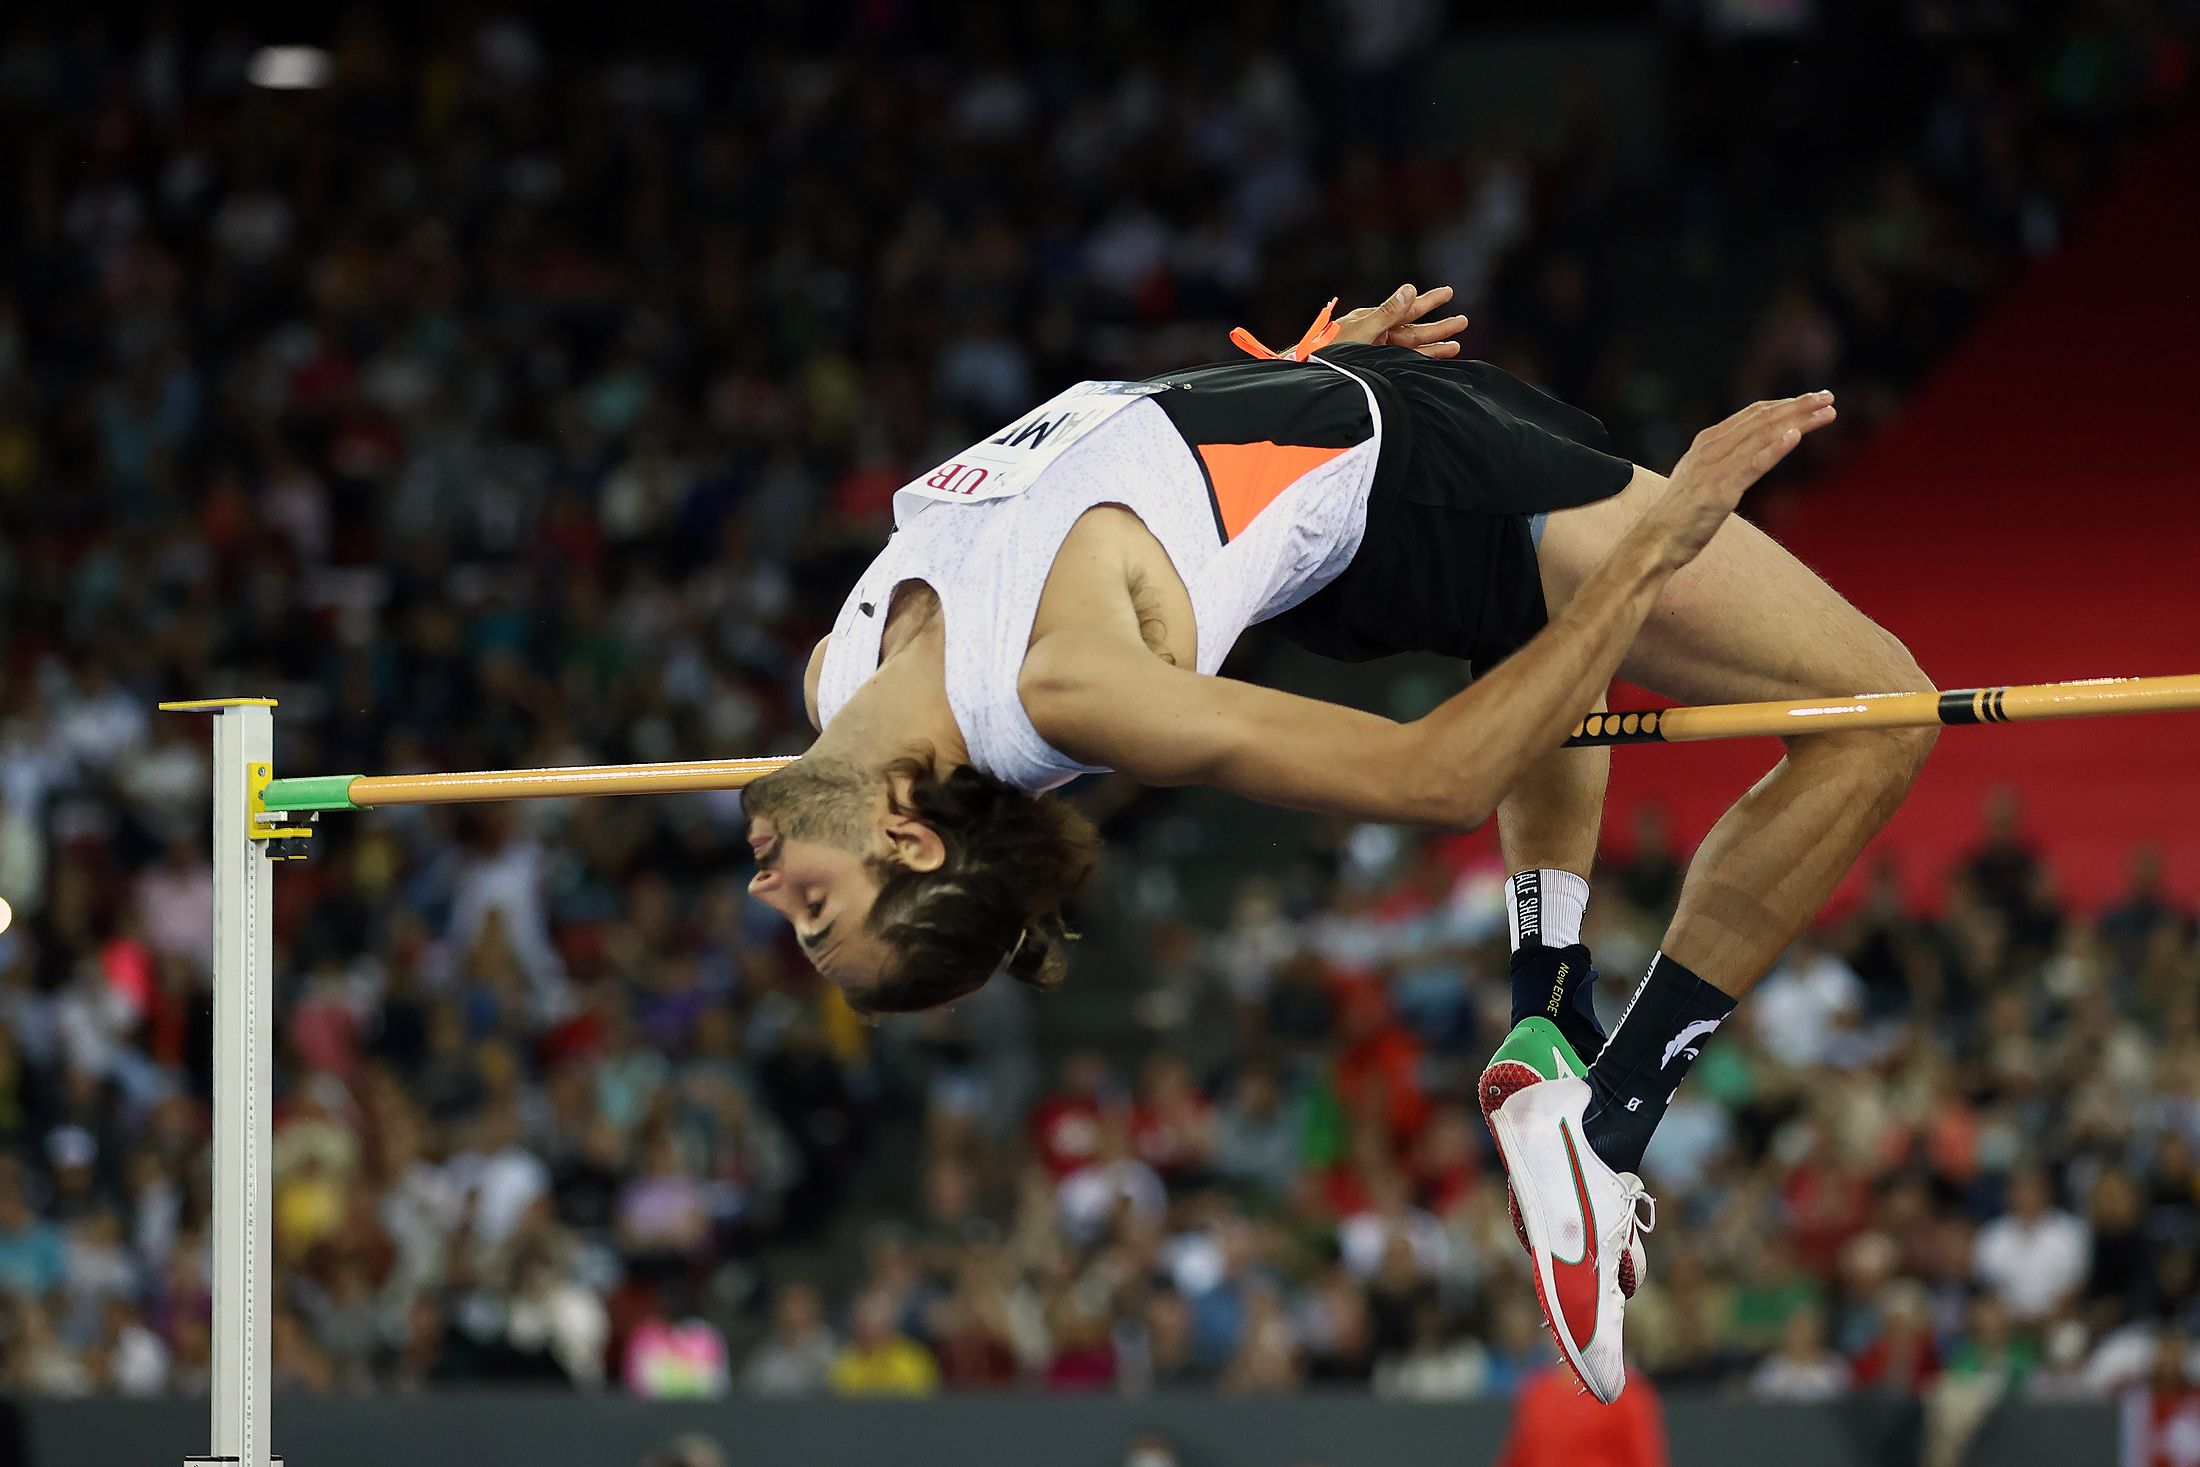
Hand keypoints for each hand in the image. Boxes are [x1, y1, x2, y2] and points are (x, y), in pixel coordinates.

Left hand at [1331, 283, 1470, 357]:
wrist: (1311, 374)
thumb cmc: (1329, 350)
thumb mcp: (1361, 329)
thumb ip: (1387, 313)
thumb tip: (1410, 289)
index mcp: (1372, 321)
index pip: (1406, 309)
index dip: (1428, 301)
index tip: (1448, 292)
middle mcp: (1376, 336)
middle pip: (1413, 331)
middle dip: (1438, 328)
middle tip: (1463, 322)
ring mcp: (1376, 354)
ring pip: (1410, 350)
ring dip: (1433, 348)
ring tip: (1456, 346)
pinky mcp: (1375, 370)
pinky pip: (1401, 364)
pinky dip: (1417, 364)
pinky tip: (1433, 364)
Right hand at [1639, 392, 1837, 565]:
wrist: (1653, 541)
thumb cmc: (1678, 514)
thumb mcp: (1700, 478)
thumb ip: (1722, 461)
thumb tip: (1747, 454)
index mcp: (1707, 442)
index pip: (1752, 414)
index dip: (1785, 404)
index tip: (1812, 399)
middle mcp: (1711, 449)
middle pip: (1762, 419)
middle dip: (1798, 406)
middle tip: (1828, 398)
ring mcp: (1714, 469)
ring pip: (1763, 437)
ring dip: (1798, 421)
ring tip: (1826, 412)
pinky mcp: (1719, 492)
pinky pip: (1752, 466)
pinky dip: (1774, 450)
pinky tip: (1795, 436)